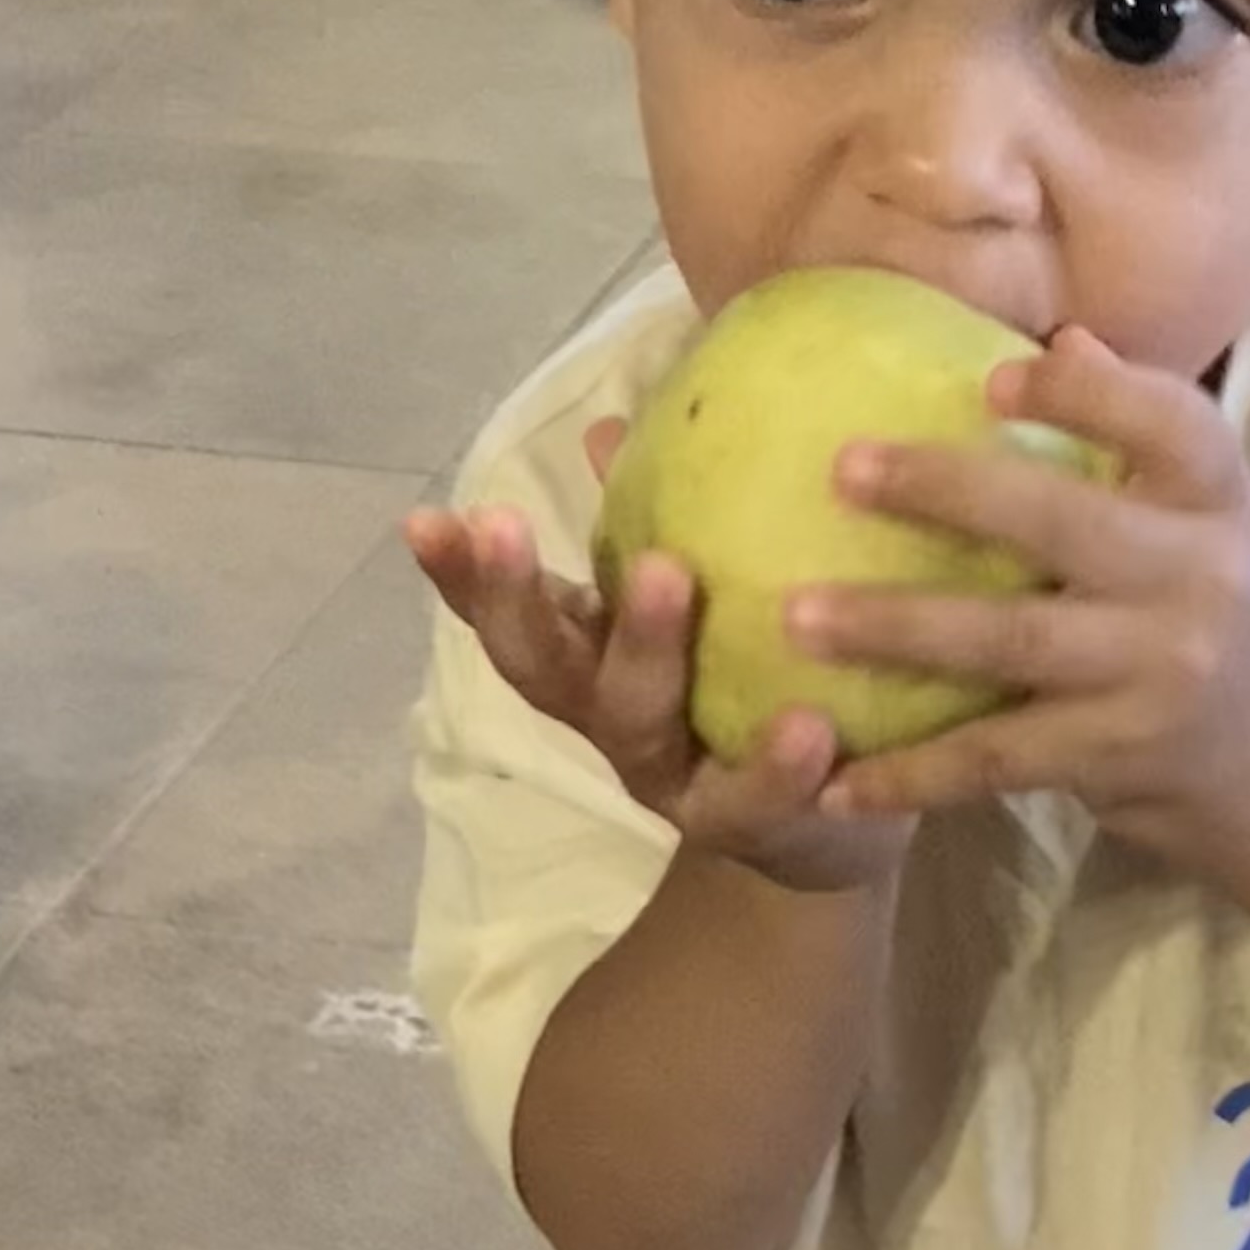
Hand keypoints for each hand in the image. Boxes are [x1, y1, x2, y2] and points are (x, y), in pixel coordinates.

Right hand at [408, 433, 909, 897]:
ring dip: (643, 642)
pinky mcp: (742, 824)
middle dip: (512, 592)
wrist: (826, 828)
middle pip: (538, 662)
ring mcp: (666, 775)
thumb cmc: (749, 685)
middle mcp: (606, 717)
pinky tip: (807, 726)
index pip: (506, 610)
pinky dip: (773, 763)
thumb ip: (656, 520)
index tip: (423, 519)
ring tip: (668, 573)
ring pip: (633, 714)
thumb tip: (614, 421)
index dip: (461, 571)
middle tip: (502, 519)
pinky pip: (751, 796)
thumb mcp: (699, 600)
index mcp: (589, 657)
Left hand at [794, 328, 1249, 898]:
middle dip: (945, 492)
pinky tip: (839, 783)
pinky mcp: (1120, 758)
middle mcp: (1198, 578)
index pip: (1170, 422)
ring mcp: (1158, 672)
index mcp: (1220, 502)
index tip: (995, 375)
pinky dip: (914, 773)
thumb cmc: (1234, 619)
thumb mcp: (1219, 522)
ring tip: (797, 619)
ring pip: (1010, 641)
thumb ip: (1145, 441)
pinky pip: (997, 759)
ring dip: (896, 629)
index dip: (1086, 394)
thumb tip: (1062, 337)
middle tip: (841, 469)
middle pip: (1061, 520)